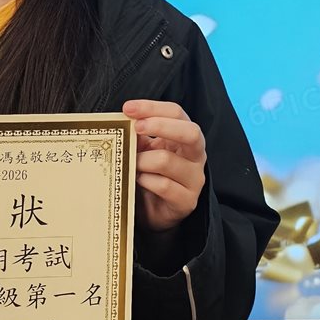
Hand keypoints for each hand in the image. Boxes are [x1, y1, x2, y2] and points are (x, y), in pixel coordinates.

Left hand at [122, 99, 205, 232]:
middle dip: (160, 125)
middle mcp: (196, 155)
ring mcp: (194, 179)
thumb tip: (124, 121)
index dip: (153, 107)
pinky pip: (163, 185)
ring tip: (130, 164)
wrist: (155, 212)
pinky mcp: (187, 201)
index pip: (177, 113)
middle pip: (190, 132)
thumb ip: (138, 136)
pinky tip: (137, 180)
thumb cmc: (150, 175)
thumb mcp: (144, 150)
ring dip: (142, 160)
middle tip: (136, 127)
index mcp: (186, 137)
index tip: (128, 108)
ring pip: (167, 160)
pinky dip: (145, 180)